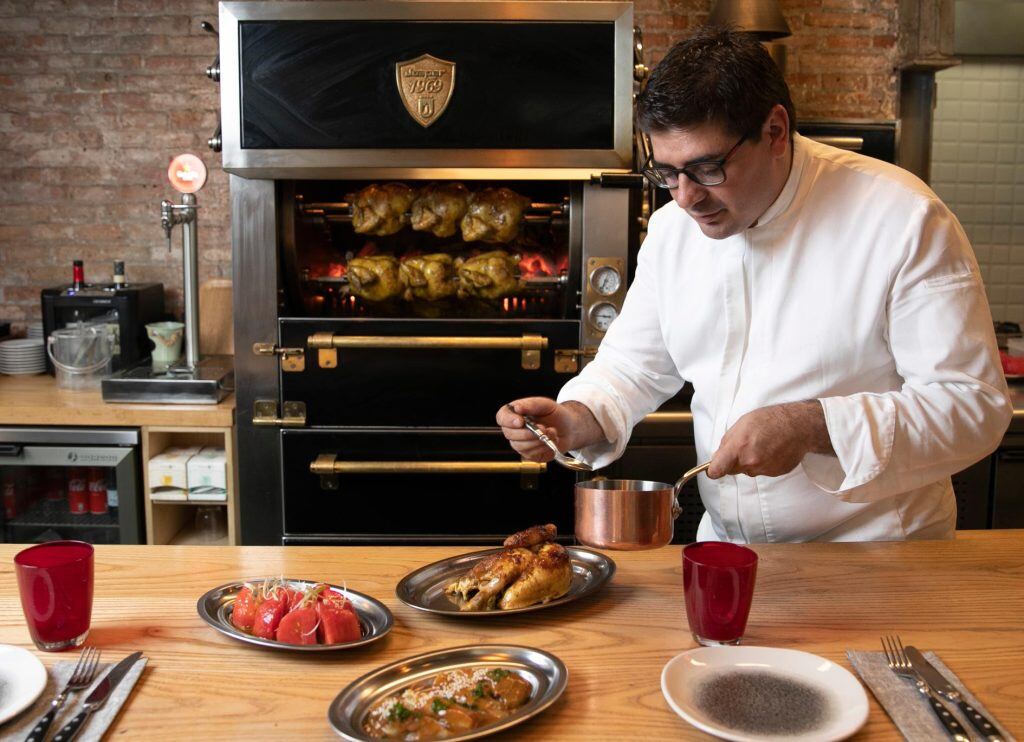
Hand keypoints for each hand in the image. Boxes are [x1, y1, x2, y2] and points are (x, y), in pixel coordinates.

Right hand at [496, 398, 603, 461]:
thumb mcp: (545, 404)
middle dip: (527, 433)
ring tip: (551, 432)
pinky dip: (543, 448)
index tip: (520, 421)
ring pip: (520, 446)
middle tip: (543, 428)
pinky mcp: (529, 455)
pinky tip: (550, 440)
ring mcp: (521, 444)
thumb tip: (517, 407)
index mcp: (515, 414)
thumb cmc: (555, 414)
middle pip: (509, 434)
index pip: (502, 418)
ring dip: (537, 440)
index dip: (508, 420)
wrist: (570, 428)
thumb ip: (531, 404)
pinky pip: (531, 454)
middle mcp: (514, 430)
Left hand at [707, 400, 833, 478]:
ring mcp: (764, 469)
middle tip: (746, 445)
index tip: (712, 470)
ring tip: (762, 445)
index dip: (713, 470)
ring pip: (748, 470)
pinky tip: (771, 450)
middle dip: (734, 461)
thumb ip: (727, 442)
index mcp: (738, 448)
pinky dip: (764, 463)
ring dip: (751, 461)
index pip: (717, 470)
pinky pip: (762, 471)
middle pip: (732, 470)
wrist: (798, 426)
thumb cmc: (771, 420)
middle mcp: (750, 462)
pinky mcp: (775, 473)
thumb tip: (718, 456)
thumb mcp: (742, 423)